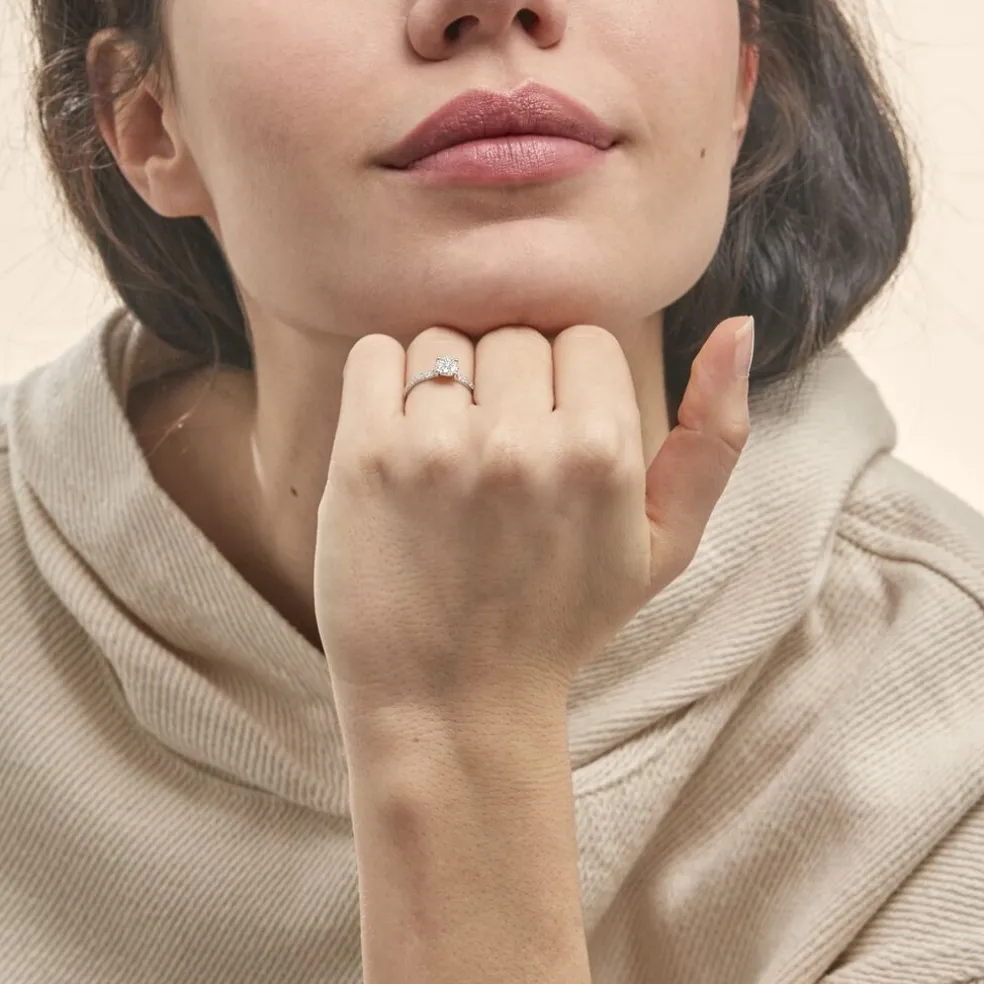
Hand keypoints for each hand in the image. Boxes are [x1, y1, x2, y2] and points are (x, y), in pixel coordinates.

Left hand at [314, 317, 753, 716]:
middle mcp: (522, 442)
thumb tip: (740, 326)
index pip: (585, 337)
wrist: (454, 702)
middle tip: (497, 454)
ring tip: (446, 455)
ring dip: (445, 385)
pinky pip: (373, 355)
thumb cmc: (561, 622)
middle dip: (508, 383)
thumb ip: (715, 438)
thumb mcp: (665, 545)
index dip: (568, 383)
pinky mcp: (365, 458)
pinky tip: (398, 442)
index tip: (550, 436)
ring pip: (443, 340)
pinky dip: (381, 383)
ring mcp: (438, 448)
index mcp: (603, 451)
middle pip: (514, 335)